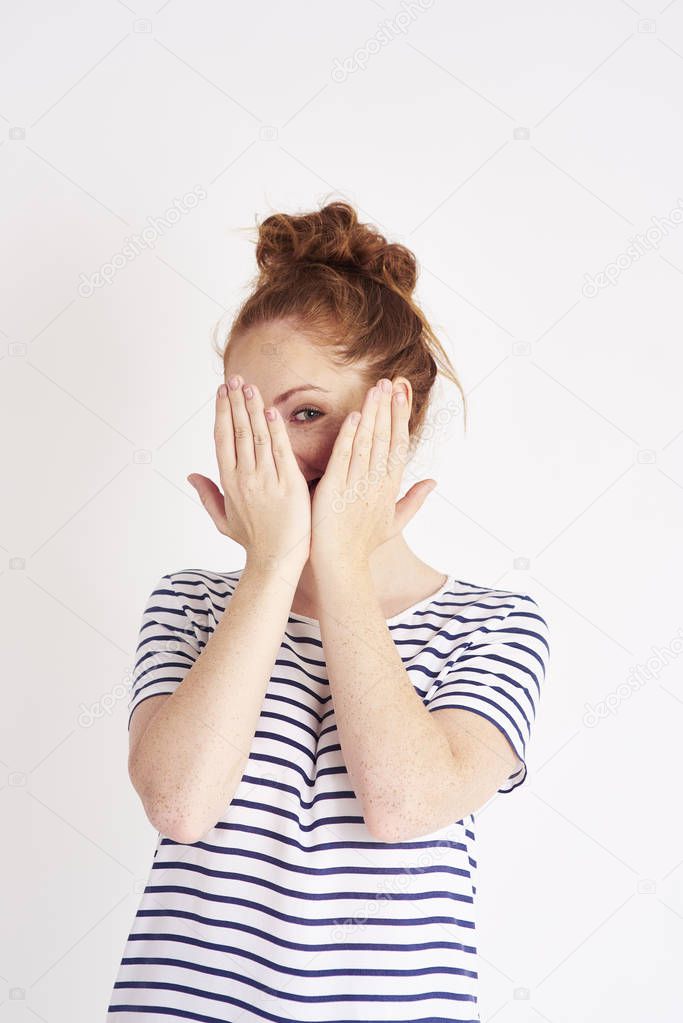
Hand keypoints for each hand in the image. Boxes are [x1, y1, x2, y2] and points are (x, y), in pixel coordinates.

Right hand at [187, 376, 310, 571]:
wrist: (275, 560)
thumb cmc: (252, 541)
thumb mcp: (222, 519)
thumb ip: (207, 494)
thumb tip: (191, 475)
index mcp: (229, 482)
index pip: (222, 439)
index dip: (222, 413)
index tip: (222, 392)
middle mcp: (245, 477)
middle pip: (238, 432)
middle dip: (236, 403)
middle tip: (235, 379)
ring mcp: (267, 480)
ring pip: (258, 437)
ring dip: (253, 409)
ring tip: (250, 387)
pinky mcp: (289, 485)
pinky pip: (281, 452)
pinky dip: (276, 431)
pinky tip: (271, 412)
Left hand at [309, 377, 436, 567]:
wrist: (342, 567)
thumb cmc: (363, 545)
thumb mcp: (394, 523)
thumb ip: (414, 500)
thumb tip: (433, 482)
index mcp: (389, 488)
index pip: (398, 445)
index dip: (400, 417)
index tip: (402, 392)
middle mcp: (377, 484)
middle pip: (386, 439)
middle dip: (391, 408)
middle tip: (394, 380)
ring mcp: (357, 486)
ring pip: (368, 443)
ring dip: (374, 414)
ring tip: (379, 388)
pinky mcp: (336, 491)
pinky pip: (345, 459)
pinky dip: (351, 437)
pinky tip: (356, 416)